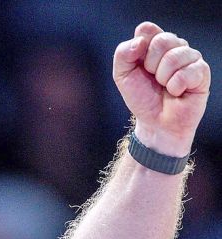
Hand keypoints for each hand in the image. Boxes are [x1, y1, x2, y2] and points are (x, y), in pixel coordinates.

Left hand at [113, 22, 210, 155]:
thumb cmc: (142, 97)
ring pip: (175, 55)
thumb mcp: (122, 76)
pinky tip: (177, 92)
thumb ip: (123, 54)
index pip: (147, 29)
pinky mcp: (202, 72)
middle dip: (151, 65)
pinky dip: (176, 86)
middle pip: (162, 40)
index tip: (139, 65)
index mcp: (154, 44)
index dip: (139, 47)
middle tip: (153, 79)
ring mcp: (190, 58)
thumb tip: (140, 41)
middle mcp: (174, 47)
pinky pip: (188, 72)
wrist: (156, 122)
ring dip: (163, 77)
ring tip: (165, 87)